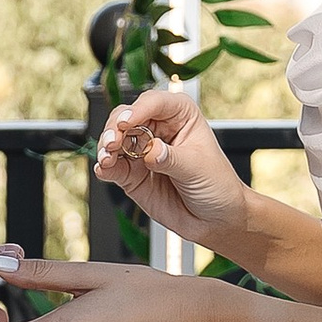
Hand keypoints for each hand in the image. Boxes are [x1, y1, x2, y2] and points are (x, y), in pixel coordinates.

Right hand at [93, 85, 245, 251]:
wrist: (215, 219)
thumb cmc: (217, 185)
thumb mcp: (198, 168)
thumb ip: (171, 158)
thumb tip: (150, 150)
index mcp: (180, 115)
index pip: (155, 103)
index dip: (138, 110)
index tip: (126, 122)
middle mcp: (157, 129)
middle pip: (126, 117)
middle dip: (115, 128)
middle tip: (113, 143)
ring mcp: (142, 151)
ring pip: (114, 139)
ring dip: (106, 147)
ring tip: (107, 158)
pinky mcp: (131, 174)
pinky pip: (112, 166)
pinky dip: (104, 167)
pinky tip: (104, 169)